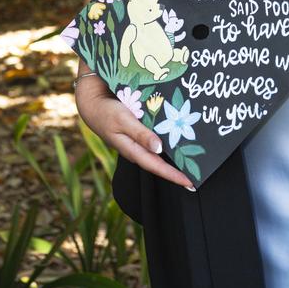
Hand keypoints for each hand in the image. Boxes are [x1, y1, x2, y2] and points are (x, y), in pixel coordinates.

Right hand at [74, 77, 195, 190]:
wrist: (92, 104)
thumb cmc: (107, 112)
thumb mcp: (124, 120)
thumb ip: (140, 134)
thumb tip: (158, 149)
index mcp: (132, 150)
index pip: (156, 167)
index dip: (174, 175)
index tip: (191, 183)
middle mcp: (135, 150)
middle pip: (159, 165)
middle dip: (176, 172)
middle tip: (196, 179)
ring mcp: (135, 144)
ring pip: (157, 155)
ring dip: (172, 160)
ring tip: (190, 164)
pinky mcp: (136, 135)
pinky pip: (154, 144)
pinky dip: (166, 146)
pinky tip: (176, 142)